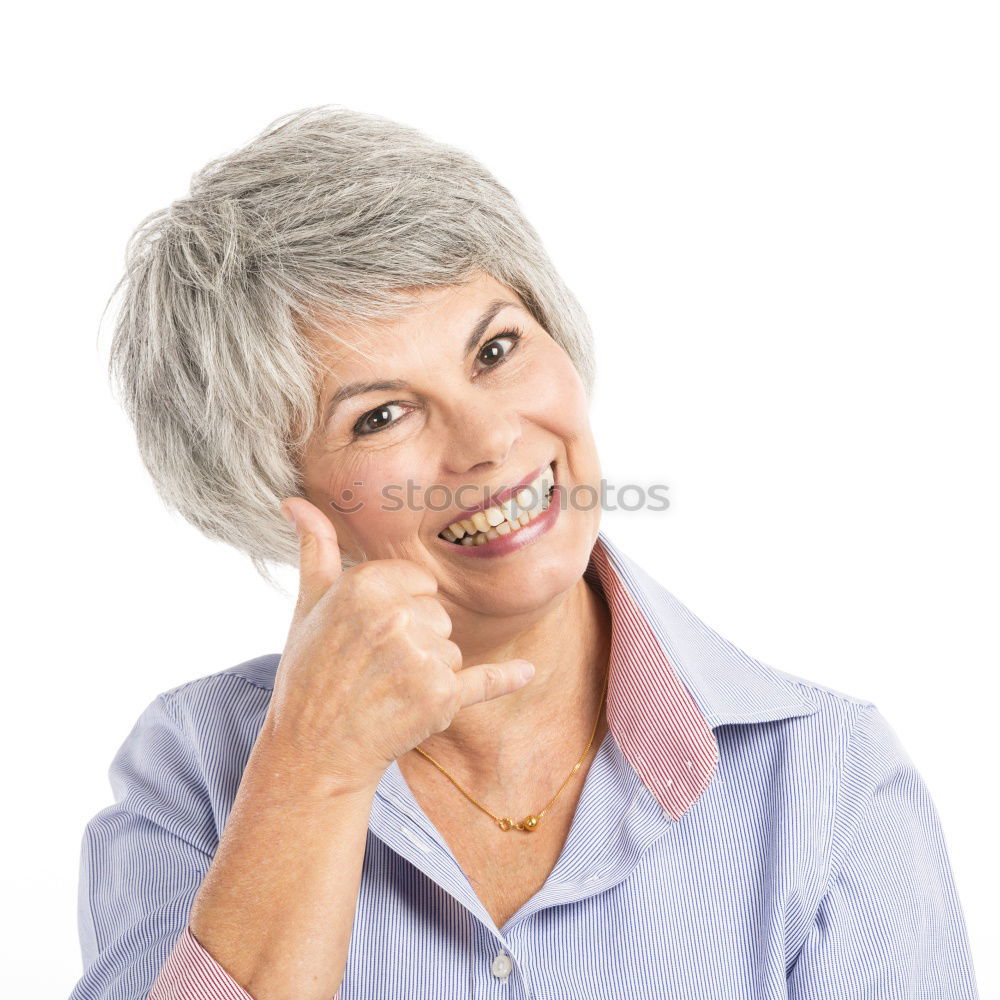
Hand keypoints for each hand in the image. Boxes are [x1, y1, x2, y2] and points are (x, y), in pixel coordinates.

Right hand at [264, 497, 535, 793]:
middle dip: (415, 643)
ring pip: (453, 650)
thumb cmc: (310, 674)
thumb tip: (295, 501)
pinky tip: (527, 672)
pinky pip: (485, 679)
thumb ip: (315, 549)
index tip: (369, 637)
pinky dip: (505, 679)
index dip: (400, 611)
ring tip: (386, 692)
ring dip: (430, 674)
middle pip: (438, 616)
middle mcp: (394, 616)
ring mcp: (420, 658)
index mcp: (365, 585)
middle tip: (374, 670)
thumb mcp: (308, 606)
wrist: (313, 750)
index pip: (419, 584)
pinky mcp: (441, 697)